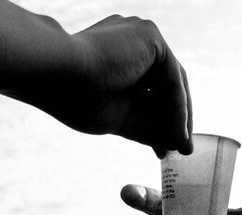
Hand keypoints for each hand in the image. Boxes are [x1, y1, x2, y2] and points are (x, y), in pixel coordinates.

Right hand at [30, 15, 191, 156]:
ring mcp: (142, 36)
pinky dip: (177, 107)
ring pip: (172, 83)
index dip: (160, 124)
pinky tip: (177, 132)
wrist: (59, 77)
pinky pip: (173, 77)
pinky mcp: (150, 36)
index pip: (150, 92)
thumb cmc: (77, 100)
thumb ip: (149, 128)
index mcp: (119, 58)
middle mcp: (133, 42)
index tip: (163, 151)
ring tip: (181, 147)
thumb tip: (176, 146)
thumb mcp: (121, 119)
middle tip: (180, 150)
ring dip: (179, 117)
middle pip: (165, 88)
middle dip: (173, 122)